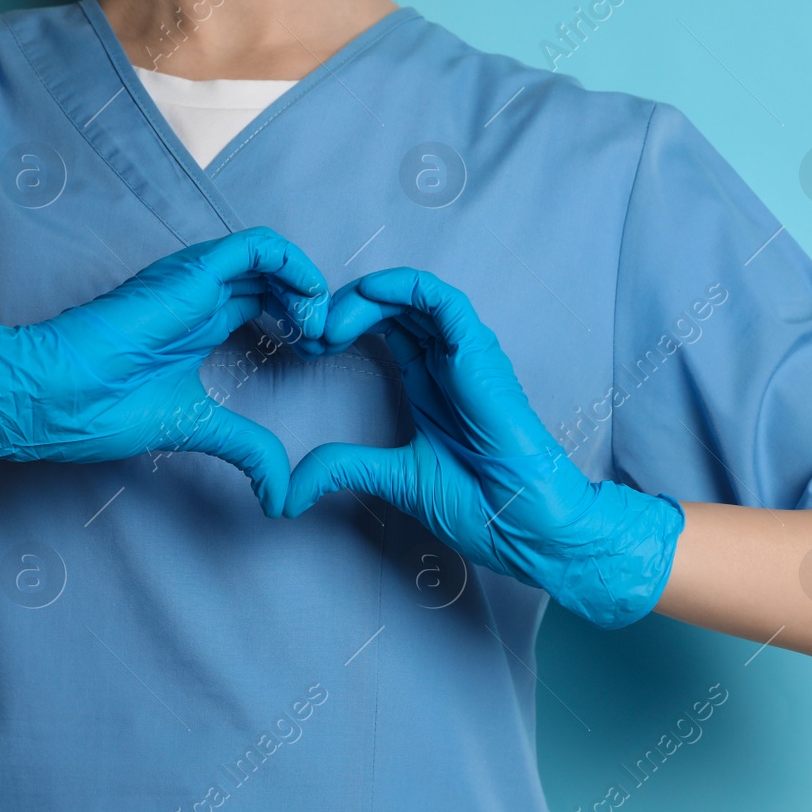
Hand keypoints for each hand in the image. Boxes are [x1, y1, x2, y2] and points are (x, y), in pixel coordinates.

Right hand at [0, 227, 328, 517]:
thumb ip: (245, 450)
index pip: (264, 301)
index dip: (300, 322)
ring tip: (318, 327)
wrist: (52, 397)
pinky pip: (255, 247)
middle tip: (327, 341)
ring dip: (307, 286)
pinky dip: (293, 266)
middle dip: (312, 304)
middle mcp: (200, 294)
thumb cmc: (101, 409)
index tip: (317, 355)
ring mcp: (195, 280)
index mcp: (199, 323)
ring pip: (270, 256)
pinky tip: (307, 305)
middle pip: (273, 278)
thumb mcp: (197, 429)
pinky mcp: (191, 274)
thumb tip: (281, 493)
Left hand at [282, 268, 685, 628]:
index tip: (307, 348)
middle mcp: (447, 363)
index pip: (386, 330)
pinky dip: (403, 288)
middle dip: (346, 309)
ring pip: (414, 297)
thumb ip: (345, 469)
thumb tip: (290, 489)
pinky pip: (442, 301)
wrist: (521, 523)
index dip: (344, 327)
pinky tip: (368, 296)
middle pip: (394, 308)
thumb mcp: (394, 478)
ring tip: (329, 322)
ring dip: (366, 298)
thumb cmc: (479, 505)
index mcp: (430, 385)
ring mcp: (464, 355)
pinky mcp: (478, 353)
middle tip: (309, 331)